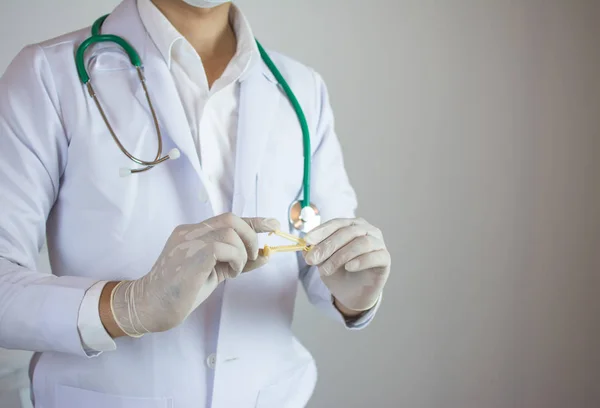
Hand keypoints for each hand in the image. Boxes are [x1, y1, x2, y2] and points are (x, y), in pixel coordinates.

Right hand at [110, 213, 279, 336]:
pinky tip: (230, 274)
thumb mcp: (216, 273)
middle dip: (251, 235)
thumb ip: (237, 261)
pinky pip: (225, 246)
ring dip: (242, 253)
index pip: (228, 219)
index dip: (253, 220)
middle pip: (231, 218)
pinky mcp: (193, 254)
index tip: (273, 224)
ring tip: (235, 271)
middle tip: (253, 257)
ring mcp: (189, 241)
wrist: (152, 307)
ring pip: (231, 232)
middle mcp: (190, 231)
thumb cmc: (182, 292)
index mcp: (192, 233)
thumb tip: (266, 255)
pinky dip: (236, 259)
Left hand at [304, 218, 389, 311]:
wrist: (353, 294)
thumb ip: (316, 252)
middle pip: (347, 232)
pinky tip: (349, 268)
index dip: (321, 231)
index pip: (336, 223)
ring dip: (340, 256)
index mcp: (351, 225)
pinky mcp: (385, 259)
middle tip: (312, 259)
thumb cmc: (339, 272)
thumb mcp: (323, 262)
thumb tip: (306, 247)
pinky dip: (360, 261)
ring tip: (326, 270)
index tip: (306, 240)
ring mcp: (378, 243)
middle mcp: (367, 230)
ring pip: (361, 243)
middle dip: (327, 246)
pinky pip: (374, 256)